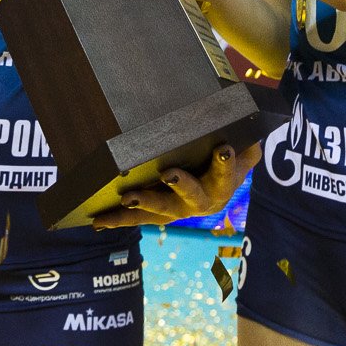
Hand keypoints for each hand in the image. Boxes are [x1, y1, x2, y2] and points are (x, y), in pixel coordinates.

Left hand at [91, 143, 257, 229]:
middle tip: (168, 174)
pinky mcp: (160, 214)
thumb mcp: (244, 149)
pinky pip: (140, 217)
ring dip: (142, 205)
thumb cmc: (229, 160)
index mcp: (223, 183)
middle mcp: (202, 201)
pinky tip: (98, 220)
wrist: (223, 189)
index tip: (223, 150)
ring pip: (160, 210)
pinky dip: (119, 219)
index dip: (225, 163)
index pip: (226, 171)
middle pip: (191, 194)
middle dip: (180, 185)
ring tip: (126, 199)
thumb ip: (246, 142)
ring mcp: (179, 209)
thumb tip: (248, 125)